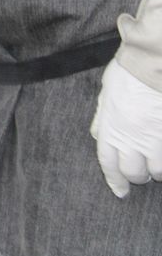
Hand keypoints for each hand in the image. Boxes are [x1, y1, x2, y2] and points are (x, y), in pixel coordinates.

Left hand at [90, 58, 161, 197]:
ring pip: (157, 171)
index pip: (108, 163)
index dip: (114, 180)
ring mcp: (155, 140)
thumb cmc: (128, 74)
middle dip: (137, 176)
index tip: (120, 191)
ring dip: (157, 171)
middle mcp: (131, 138)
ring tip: (157, 163)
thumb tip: (99, 136)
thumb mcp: (106, 95)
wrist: (151, 63)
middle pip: (133, 172)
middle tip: (141, 172)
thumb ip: (103, 119)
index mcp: (110, 128)